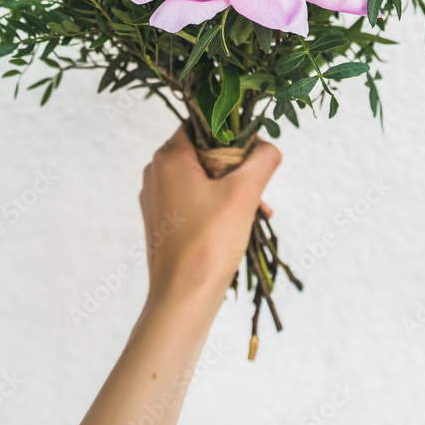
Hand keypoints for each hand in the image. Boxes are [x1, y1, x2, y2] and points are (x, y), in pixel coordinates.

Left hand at [138, 126, 281, 309]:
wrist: (182, 300)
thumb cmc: (208, 244)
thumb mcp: (244, 194)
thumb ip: (262, 160)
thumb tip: (269, 146)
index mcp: (168, 157)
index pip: (204, 124)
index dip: (232, 136)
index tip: (252, 157)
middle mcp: (156, 173)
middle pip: (205, 152)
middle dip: (237, 169)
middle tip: (257, 190)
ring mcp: (157, 198)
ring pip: (203, 178)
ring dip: (231, 190)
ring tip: (255, 211)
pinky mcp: (162, 221)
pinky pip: (195, 200)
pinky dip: (218, 206)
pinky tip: (239, 225)